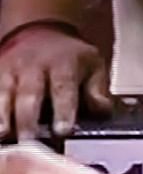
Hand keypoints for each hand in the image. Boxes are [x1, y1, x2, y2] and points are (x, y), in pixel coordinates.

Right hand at [0, 25, 110, 139]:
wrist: (42, 31)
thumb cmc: (70, 57)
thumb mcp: (93, 66)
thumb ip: (98, 90)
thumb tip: (101, 109)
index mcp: (62, 65)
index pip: (63, 90)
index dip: (62, 111)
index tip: (62, 131)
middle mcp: (32, 67)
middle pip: (29, 95)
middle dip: (28, 120)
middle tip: (30, 142)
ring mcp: (9, 71)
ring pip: (3, 94)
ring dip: (2, 115)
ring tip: (4, 135)